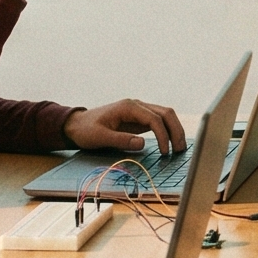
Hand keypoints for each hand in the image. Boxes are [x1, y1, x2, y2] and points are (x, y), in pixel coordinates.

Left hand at [65, 98, 187, 157]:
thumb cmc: (86, 130)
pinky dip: (168, 131)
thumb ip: (121, 140)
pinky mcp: (139, 118)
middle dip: (176, 130)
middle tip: (180, 150)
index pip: (154, 119)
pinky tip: (171, 143)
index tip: (164, 152)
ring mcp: (139, 111)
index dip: (163, 135)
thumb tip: (142, 144)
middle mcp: (137, 105)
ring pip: (165, 115)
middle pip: (166, 113)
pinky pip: (159, 122)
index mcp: (128, 107)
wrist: (77, 125)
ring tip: (180, 148)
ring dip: (175, 130)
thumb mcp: (100, 137)